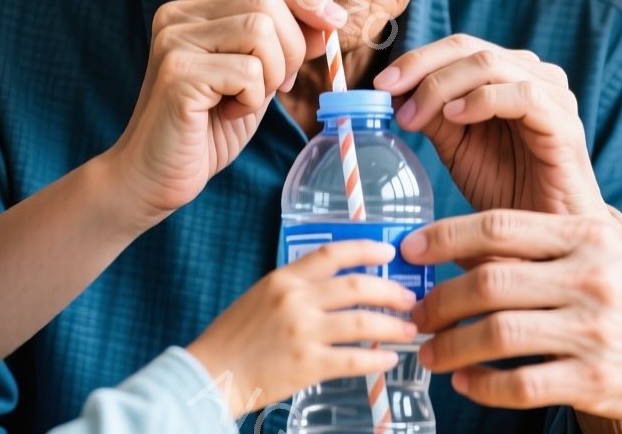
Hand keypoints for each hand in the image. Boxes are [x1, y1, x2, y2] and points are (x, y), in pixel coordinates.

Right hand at [105, 0, 346, 217]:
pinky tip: (227, 114)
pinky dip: (251, 99)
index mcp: (196, 8)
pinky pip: (246, 72)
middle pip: (266, 0)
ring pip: (260, 30)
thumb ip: (283, 47)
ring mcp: (174, 41)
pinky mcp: (178, 73)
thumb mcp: (256, 79)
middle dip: (292, 46)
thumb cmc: (207, 128)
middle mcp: (179, 14)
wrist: (155, 176)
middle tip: (277, 86)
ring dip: (271, 74)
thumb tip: (329, 19)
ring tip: (247, 101)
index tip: (336, 22)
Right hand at [187, 240, 418, 418]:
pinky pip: (354, 359)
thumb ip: (295, 288)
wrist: (212, 374)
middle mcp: (296, 300)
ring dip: (392, 325)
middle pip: (358, 286)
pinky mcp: (308, 365)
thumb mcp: (261, 297)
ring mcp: (303, 332)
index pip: (333, 253)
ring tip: (409, 330)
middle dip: (391, 290)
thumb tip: (337, 288)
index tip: (388, 251)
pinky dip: (378, 358)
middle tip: (409, 298)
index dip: (366, 249)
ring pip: (363, 322)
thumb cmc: (234, 338)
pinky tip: (389, 358)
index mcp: (284, 279)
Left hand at [375, 34, 600, 214]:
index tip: (380, 84)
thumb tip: (391, 89)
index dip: (416, 58)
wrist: (542, 238)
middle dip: (422, 67)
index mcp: (509, 74)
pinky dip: (483, 99)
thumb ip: (432, 113)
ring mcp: (554, 96)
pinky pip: (524, 94)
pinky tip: (455, 117)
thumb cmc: (504, 190)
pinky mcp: (565, 124)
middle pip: (470, 48)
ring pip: (491, 64)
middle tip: (388, 92)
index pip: (458, 46)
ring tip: (415, 116)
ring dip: (442, 85)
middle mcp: (535, 75)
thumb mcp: (457, 146)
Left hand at [400, 209, 621, 432]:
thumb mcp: (601, 251)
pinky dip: (484, 385)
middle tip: (415, 314)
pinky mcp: (596, 380)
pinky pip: (522, 384)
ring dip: (453, 346)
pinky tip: (468, 382)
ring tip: (432, 352)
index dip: (444, 236)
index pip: (497, 227)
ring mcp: (593, 331)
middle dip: (440, 301)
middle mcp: (588, 278)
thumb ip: (541, 248)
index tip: (410, 250)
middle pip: (489, 282)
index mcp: (584, 236)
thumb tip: (463, 251)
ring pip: (498, 334)